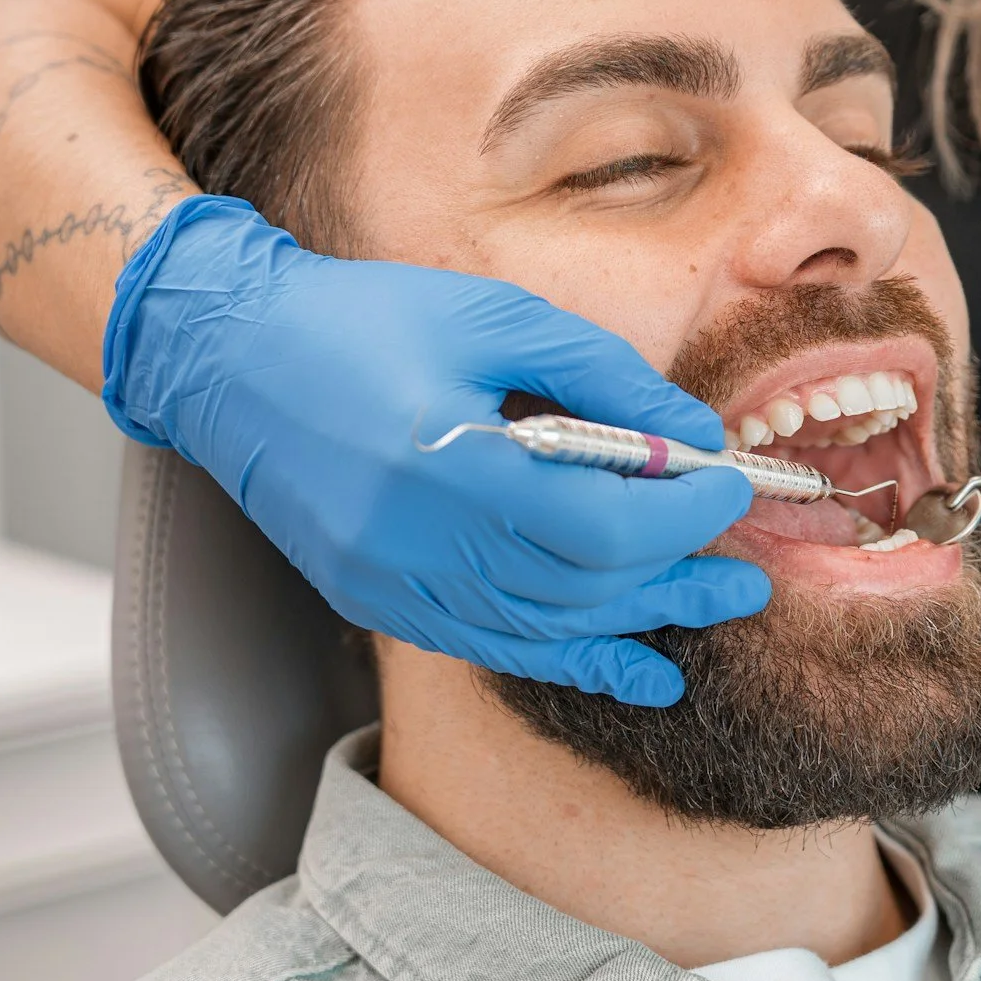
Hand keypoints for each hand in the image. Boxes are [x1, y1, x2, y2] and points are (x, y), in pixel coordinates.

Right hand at [102, 196, 763, 705]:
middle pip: (581, 587)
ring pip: (543, 630)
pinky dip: (570, 656)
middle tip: (751, 575)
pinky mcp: (378, 601)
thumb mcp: (495, 316)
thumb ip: (602, 376)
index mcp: (447, 463)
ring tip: (710, 610)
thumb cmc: (362, 318)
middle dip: (677, 578)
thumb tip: (695, 437)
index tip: (735, 490)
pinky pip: (493, 646)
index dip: (682, 516)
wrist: (229, 357)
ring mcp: (392, 583)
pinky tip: (633, 664)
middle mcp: (417, 542)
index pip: (600, 522)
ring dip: (637, 623)